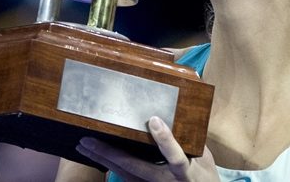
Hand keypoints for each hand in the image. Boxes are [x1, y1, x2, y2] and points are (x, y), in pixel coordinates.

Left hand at [76, 116, 219, 181]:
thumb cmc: (204, 178)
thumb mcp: (205, 159)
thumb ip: (191, 139)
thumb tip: (178, 113)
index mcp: (185, 172)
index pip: (175, 157)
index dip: (165, 139)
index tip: (154, 120)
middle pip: (134, 167)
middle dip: (109, 153)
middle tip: (88, 139)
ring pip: (123, 173)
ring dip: (102, 159)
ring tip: (83, 146)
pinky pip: (124, 176)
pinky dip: (108, 164)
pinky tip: (96, 156)